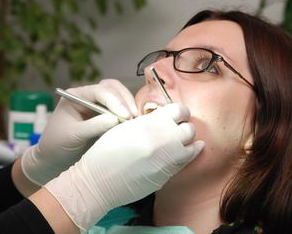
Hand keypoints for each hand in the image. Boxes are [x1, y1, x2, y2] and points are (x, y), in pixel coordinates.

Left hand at [21, 79, 136, 185]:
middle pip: (112, 89)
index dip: (114, 101)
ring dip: (128, 106)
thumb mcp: (72, 136)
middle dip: (124, 101)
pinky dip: (127, 114)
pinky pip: (119, 110)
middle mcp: (88, 97)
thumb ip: (93, 126)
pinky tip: (133, 124)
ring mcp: (97, 106)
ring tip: (136, 121)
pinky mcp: (105, 117)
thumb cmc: (56, 145)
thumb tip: (115, 119)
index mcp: (76, 96)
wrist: (52, 160)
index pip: (99, 91)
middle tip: (133, 117)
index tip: (124, 115)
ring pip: (118, 97)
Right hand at [44, 103, 204, 231]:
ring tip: (180, 142)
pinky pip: (185, 162)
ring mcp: (167, 159)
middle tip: (177, 129)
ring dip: (187, 142)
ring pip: (192, 146)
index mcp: (150, 123)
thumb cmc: (106, 152)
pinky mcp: (167, 175)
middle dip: (184, 127)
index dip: (179, 112)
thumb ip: (148, 121)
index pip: (180, 110)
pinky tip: (183, 153)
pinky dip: (187, 155)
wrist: (98, 181)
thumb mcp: (125, 126)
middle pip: (189, 128)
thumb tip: (165, 118)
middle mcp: (162, 140)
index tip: (176, 115)